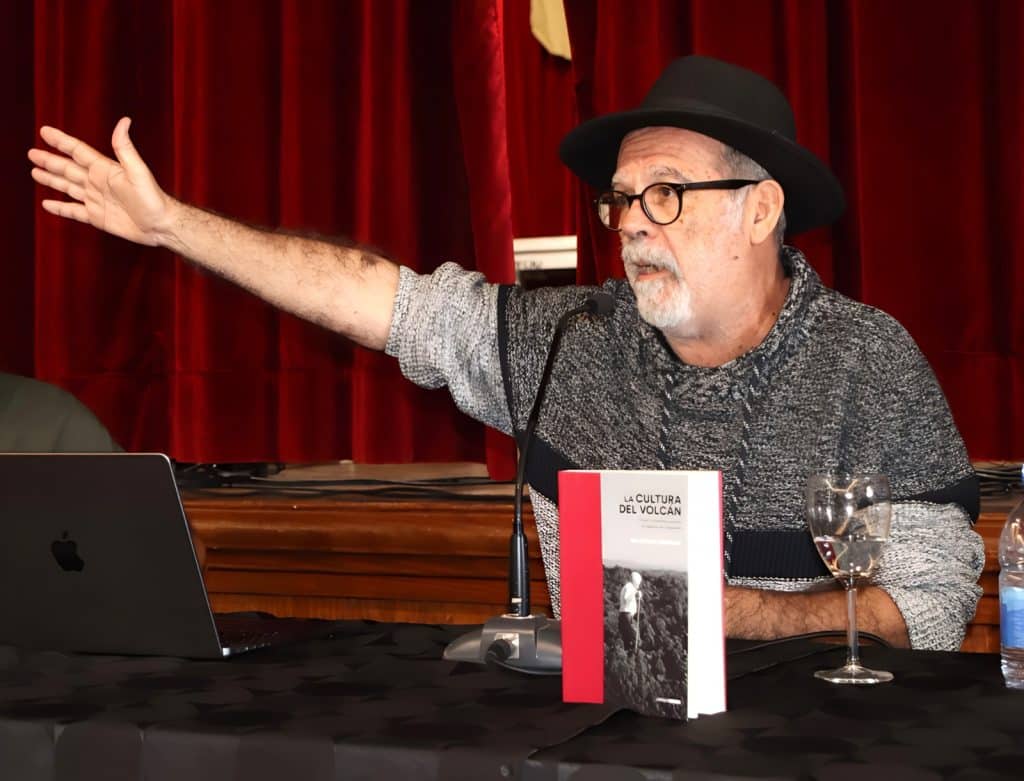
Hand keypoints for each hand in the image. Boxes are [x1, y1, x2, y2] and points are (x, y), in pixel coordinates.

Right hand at [28, 117, 174, 246]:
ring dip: (51, 180)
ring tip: (35, 172)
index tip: (45, 131)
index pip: (78, 151)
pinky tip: (47, 204)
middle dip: (50, 161)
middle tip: (31, 153)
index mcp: (104, 169)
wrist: (160, 226)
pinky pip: (73, 211)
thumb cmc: (153, 198)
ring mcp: (96, 200)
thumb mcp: (137, 171)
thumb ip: (125, 148)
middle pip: (68, 169)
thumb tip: (124, 121)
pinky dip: (59, 208)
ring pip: (67, 187)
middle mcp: (98, 182)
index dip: (61, 141)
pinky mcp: (97, 217)